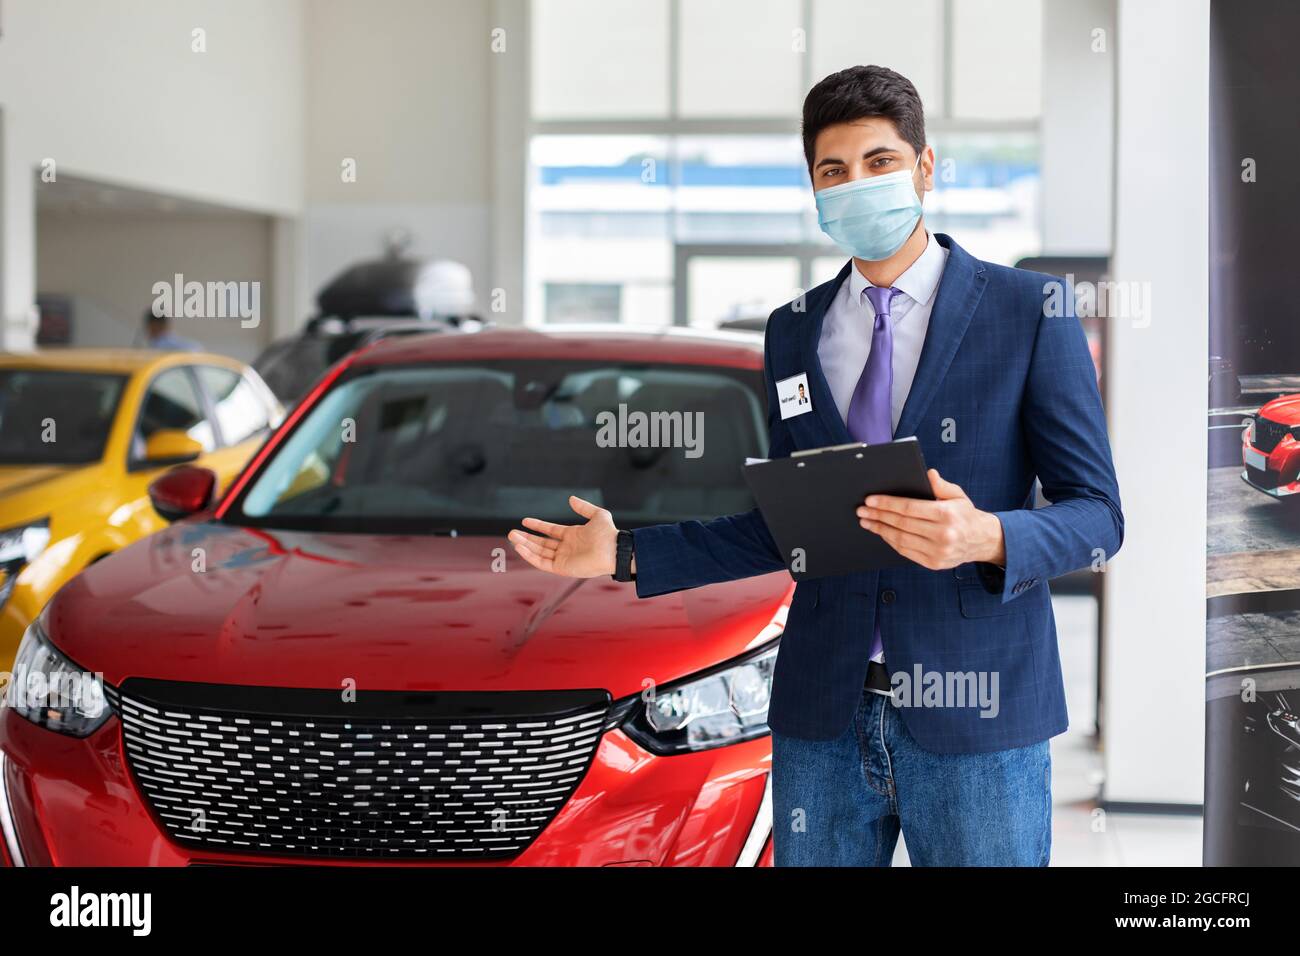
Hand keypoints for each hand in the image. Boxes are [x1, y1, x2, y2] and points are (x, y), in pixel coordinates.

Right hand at [509, 496, 620, 577]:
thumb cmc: (608, 534)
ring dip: (525, 546)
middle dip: (526, 538)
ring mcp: (563, 558)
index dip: (537, 526)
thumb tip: (571, 499)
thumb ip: (584, 507)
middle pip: (541, 543)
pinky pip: (542, 563)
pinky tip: (520, 547)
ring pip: (539, 552)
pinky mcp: (562, 568)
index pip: (550, 531)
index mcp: (572, 536)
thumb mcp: (597, 515)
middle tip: (511, 532)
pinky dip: (530, 556)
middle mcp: (566, 548)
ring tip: (512, 538)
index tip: (524, 521)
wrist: (614, 550)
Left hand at [856, 469, 1005, 570]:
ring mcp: (938, 552)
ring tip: (867, 522)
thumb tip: (928, 474)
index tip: (871, 500)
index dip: (887, 504)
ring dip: (880, 530)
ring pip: (901, 540)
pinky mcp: (934, 563)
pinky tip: (882, 532)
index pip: (909, 508)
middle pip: (902, 524)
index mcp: (947, 515)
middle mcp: (943, 535)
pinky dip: (891, 541)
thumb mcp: (957, 495)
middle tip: (862, 510)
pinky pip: (906, 552)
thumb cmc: (965, 515)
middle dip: (878, 516)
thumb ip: (941, 485)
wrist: (981, 541)